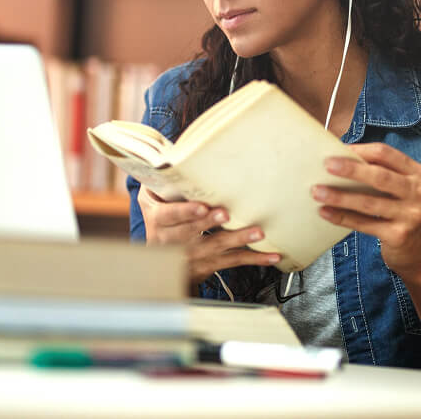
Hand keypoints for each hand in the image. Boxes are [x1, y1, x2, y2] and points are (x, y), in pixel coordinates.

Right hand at [137, 186, 280, 284]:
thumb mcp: (150, 201)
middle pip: (193, 232)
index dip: (186, 212)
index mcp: (159, 221)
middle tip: (227, 214)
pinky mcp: (209, 265)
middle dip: (210, 223)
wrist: (159, 266)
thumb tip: (166, 155)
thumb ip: (156, 182)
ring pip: (216, 247)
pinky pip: (233, 261)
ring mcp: (193, 256)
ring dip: (238, 240)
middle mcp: (174, 241)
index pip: (171, 216)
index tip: (202, 207)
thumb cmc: (160, 220)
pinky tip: (270, 256)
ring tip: (257, 232)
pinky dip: (253, 259)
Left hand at [312, 143, 420, 282]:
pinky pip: (364, 224)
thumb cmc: (401, 212)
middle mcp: (418, 192)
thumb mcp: (400, 189)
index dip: (360, 150)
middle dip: (351, 170)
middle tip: (326, 165)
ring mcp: (411, 215)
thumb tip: (338, 159)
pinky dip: (342, 217)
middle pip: (380, 176)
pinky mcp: (399, 236)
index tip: (336, 149)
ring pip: (369, 202)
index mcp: (417, 173)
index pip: (385, 154)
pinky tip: (325, 212)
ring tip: (317, 191)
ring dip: (340, 196)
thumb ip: (379, 174)